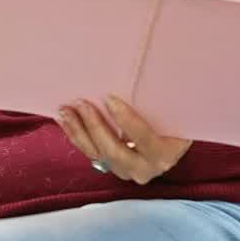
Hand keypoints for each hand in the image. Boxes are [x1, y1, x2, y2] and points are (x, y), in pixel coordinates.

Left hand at [57, 94, 192, 184]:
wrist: (172, 139)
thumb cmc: (174, 118)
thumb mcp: (174, 110)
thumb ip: (161, 99)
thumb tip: (151, 70)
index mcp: (164, 154)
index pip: (144, 140)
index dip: (127, 121)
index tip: (110, 98)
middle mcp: (145, 168)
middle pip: (115, 151)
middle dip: (95, 127)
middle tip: (82, 103)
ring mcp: (126, 170)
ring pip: (98, 154)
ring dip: (79, 131)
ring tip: (65, 110)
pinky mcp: (111, 167)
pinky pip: (90, 153)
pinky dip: (76, 136)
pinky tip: (65, 120)